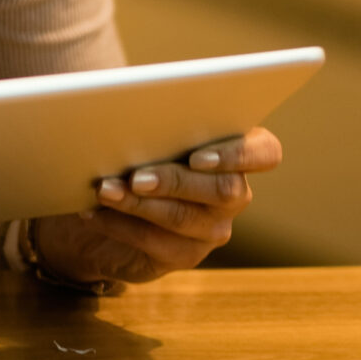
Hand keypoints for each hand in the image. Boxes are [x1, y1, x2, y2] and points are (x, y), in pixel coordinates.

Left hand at [28, 128, 283, 285]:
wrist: (111, 198)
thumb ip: (154, 116)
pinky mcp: (186, 254)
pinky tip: (94, 211)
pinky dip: (121, 224)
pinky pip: (157, 243)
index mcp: (238, 150)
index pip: (266, 152)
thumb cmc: (138, 147)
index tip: (198, 156)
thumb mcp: (149, 126)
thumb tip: (126, 105)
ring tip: (105, 190)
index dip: (239, 155)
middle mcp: (235, 192)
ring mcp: (214, 227)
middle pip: (223, 190)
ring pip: (185, 218)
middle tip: (136, 176)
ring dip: (140, 204)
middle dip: (175, 181)